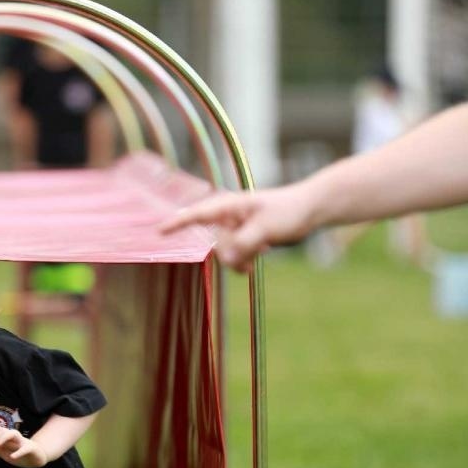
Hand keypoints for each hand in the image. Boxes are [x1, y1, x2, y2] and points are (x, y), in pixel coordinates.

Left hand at [0, 425, 47, 467]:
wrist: (36, 459)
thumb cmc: (19, 455)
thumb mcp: (5, 454)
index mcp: (7, 438)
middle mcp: (14, 437)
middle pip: (2, 430)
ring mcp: (23, 442)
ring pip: (13, 433)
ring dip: (3, 437)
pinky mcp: (31, 448)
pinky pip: (25, 448)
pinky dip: (18, 452)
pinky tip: (12, 457)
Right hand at [160, 182, 314, 272]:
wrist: (309, 210)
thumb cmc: (289, 210)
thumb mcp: (267, 227)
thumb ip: (244, 243)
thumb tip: (226, 259)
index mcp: (229, 206)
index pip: (196, 215)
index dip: (177, 224)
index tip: (158, 232)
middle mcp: (228, 217)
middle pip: (215, 244)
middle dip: (232, 252)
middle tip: (259, 246)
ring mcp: (236, 228)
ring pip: (226, 253)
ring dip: (242, 258)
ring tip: (263, 249)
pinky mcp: (244, 238)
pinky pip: (236, 257)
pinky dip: (245, 260)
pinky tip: (261, 254)